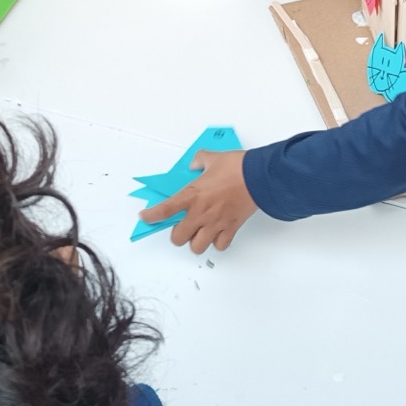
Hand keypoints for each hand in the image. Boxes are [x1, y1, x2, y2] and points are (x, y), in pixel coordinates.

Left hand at [141, 148, 257, 253]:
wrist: (259, 177)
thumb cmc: (237, 167)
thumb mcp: (213, 158)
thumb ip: (200, 161)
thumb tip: (195, 164)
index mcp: (192, 195)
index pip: (164, 210)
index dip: (152, 216)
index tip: (146, 217)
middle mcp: (201, 213)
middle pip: (178, 238)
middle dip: (177, 234)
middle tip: (182, 226)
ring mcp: (215, 223)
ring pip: (197, 247)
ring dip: (196, 241)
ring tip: (199, 233)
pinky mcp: (230, 228)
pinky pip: (219, 246)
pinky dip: (216, 243)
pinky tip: (217, 235)